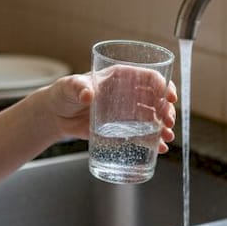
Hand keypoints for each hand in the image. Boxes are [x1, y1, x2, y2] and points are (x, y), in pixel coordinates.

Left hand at [45, 70, 176, 150]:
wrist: (57, 115)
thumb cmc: (65, 93)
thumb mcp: (70, 86)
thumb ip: (79, 87)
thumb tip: (87, 93)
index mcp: (121, 77)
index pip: (148, 77)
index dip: (162, 85)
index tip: (169, 97)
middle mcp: (128, 93)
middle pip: (156, 99)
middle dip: (166, 109)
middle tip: (168, 121)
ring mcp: (126, 112)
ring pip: (153, 117)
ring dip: (164, 126)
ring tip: (168, 136)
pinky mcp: (121, 128)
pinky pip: (142, 134)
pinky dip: (153, 141)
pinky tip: (160, 148)